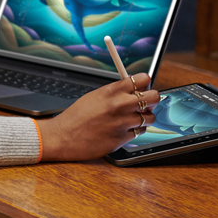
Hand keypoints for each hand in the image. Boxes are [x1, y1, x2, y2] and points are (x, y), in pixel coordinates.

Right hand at [35, 73, 159, 160]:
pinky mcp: (123, 138)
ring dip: (144, 118)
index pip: (142, 79)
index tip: (143, 87)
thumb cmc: (76, 117)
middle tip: (145, 103)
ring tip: (133, 119)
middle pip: (154, 96)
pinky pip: (140, 132)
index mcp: (111, 91)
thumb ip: (115, 92)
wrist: (64, 137)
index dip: (145, 83)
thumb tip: (133, 89)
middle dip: (152, 100)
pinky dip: (136, 130)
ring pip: (150, 117)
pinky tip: (125, 129)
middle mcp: (120, 105)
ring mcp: (123, 123)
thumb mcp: (94, 96)